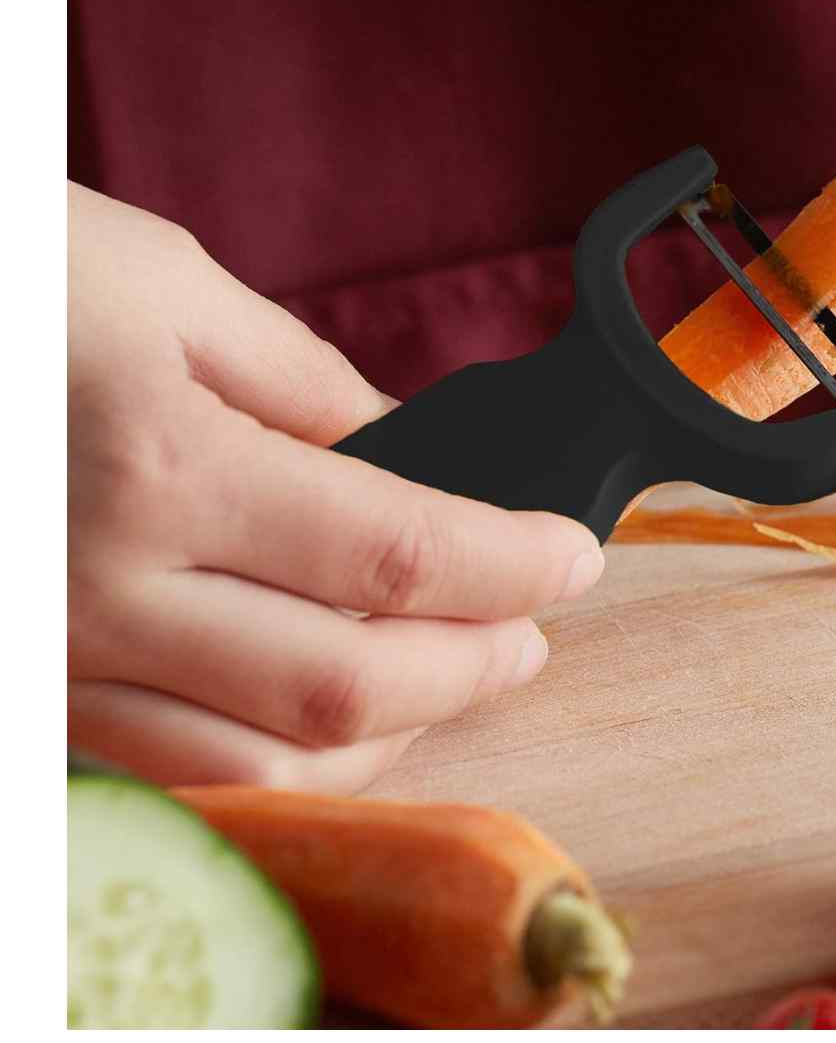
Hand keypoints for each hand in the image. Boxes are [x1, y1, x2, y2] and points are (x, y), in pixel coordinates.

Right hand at [68, 184, 603, 792]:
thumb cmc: (7, 272)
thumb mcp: (165, 285)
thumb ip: (301, 383)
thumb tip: (400, 452)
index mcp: (163, 466)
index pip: (396, 554)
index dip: (511, 566)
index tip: (572, 557)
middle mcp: (106, 588)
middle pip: (347, 686)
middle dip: (473, 665)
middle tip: (532, 629)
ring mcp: (59, 657)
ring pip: (263, 763)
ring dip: (391, 733)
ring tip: (454, 674)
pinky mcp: (32, 691)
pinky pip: (175, 770)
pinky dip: (281, 756)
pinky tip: (331, 713)